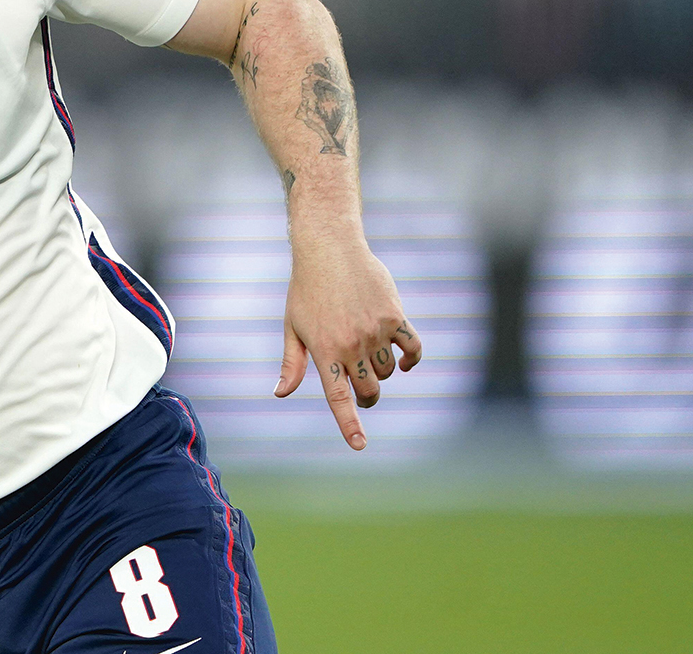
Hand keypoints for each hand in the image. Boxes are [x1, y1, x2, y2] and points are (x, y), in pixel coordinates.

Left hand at [275, 239, 421, 449]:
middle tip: (359, 389)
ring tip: (367, 355)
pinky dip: (411, 360)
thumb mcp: (292, 327)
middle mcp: (352, 344)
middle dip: (366, 397)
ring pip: (388, 371)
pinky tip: (405, 363)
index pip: (339, 397)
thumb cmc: (305, 290)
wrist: (329, 249)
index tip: (359, 445)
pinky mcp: (395, 316)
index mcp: (324, 351)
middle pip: (369, 390)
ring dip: (382, 373)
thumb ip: (291, 364)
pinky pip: (413, 348)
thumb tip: (280, 393)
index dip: (349, 424)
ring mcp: (376, 331)